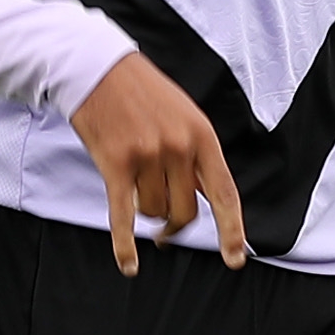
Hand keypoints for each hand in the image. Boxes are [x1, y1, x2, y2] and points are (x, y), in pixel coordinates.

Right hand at [68, 51, 245, 277]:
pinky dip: (125, 246)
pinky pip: (123, 217)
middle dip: (174, 225)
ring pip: (153, 212)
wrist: (99, 69)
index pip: (224, 194)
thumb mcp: (185, 116)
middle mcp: (178, 148)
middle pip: (185, 212)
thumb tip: (206, 200)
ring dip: (147, 213)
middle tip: (164, 229)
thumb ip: (197, 156)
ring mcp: (146, 157)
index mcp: (202, 136)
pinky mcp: (115, 164)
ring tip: (138, 197)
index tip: (236, 259)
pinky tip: (129, 266)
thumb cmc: (143, 94)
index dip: (233, 231)